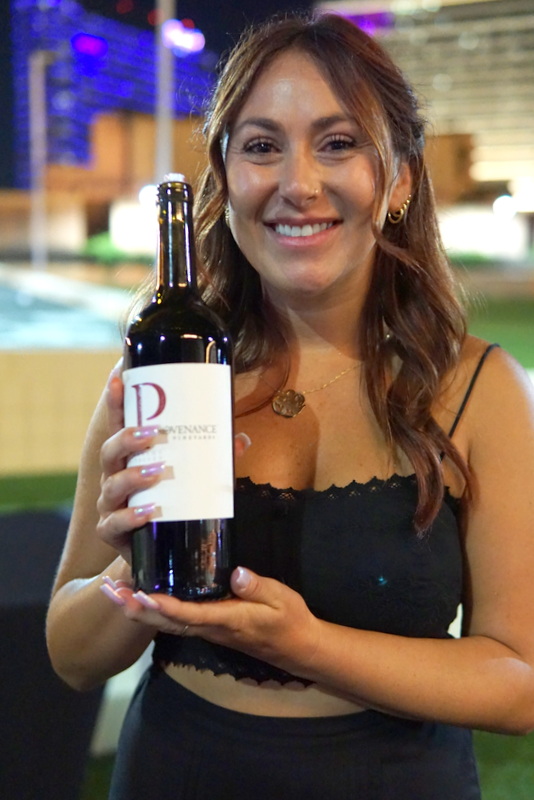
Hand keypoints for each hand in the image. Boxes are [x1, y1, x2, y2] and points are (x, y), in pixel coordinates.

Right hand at [96, 369, 250, 562]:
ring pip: (112, 485)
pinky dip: (130, 517)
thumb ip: (214, 459)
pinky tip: (149, 512)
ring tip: (157, 471)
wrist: (160, 552)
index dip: (116, 402)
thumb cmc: (172, 504)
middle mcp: (115, 477)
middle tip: (152, 434)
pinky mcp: (114, 533)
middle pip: (110, 451)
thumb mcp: (192, 478)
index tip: (118, 378)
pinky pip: (115, 524)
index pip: (119, 424)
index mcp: (129, 457)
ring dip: (133, 476)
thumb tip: (240, 439)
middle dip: (127, 439)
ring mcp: (111, 505)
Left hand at [99, 567, 321, 678]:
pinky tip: (141, 599)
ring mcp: (208, 630)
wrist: (298, 648)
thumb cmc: (290, 621)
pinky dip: (153, 611)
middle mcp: (211, 628)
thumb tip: (237, 574)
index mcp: (228, 620)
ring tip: (113, 593)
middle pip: (167, 622)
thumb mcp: (282, 599)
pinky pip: (176, 621)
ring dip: (138, 610)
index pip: (190, 615)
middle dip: (136, 609)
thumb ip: (258, 587)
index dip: (165, 607)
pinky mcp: (209, 627)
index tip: (142, 596)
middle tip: (110, 592)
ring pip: (166, 623)